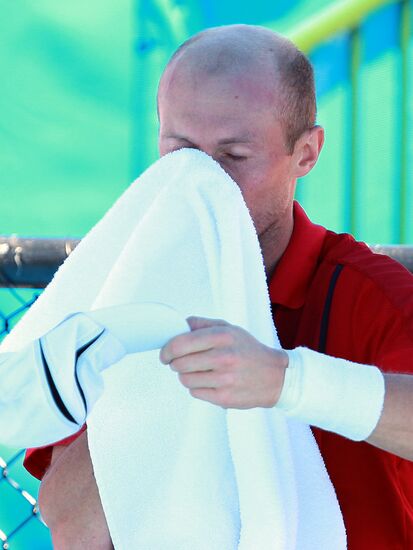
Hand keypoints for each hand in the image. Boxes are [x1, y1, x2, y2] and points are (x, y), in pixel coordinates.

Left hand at [159, 316, 287, 408]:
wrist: (275, 377)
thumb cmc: (249, 351)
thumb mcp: (230, 329)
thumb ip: (202, 324)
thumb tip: (179, 325)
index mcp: (222, 337)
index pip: (181, 343)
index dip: (167, 350)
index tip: (165, 354)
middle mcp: (223, 357)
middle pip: (179, 363)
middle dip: (175, 363)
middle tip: (178, 362)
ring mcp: (224, 379)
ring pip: (185, 379)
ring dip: (186, 376)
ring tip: (198, 371)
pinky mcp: (224, 397)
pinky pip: (195, 393)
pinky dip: (197, 387)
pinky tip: (209, 381)